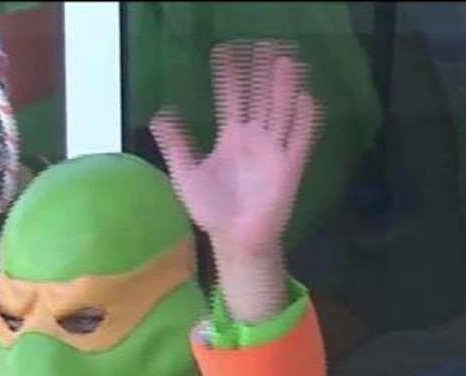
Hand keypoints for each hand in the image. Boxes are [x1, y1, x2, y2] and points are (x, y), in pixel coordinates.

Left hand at [150, 40, 320, 264]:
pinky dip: (303, 121)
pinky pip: (299, 141)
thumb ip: (176, 145)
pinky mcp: (289, 168)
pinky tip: (305, 99)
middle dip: (261, 73)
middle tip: (264, 45)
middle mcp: (254, 138)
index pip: (232, 99)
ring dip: (283, 89)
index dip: (229, 76)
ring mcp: (273, 151)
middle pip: (260, 98)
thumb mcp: (185, 175)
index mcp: (231, 138)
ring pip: (281, 113)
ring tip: (285, 63)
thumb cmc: (211, 210)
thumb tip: (159, 115)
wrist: (233, 240)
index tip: (226, 52)